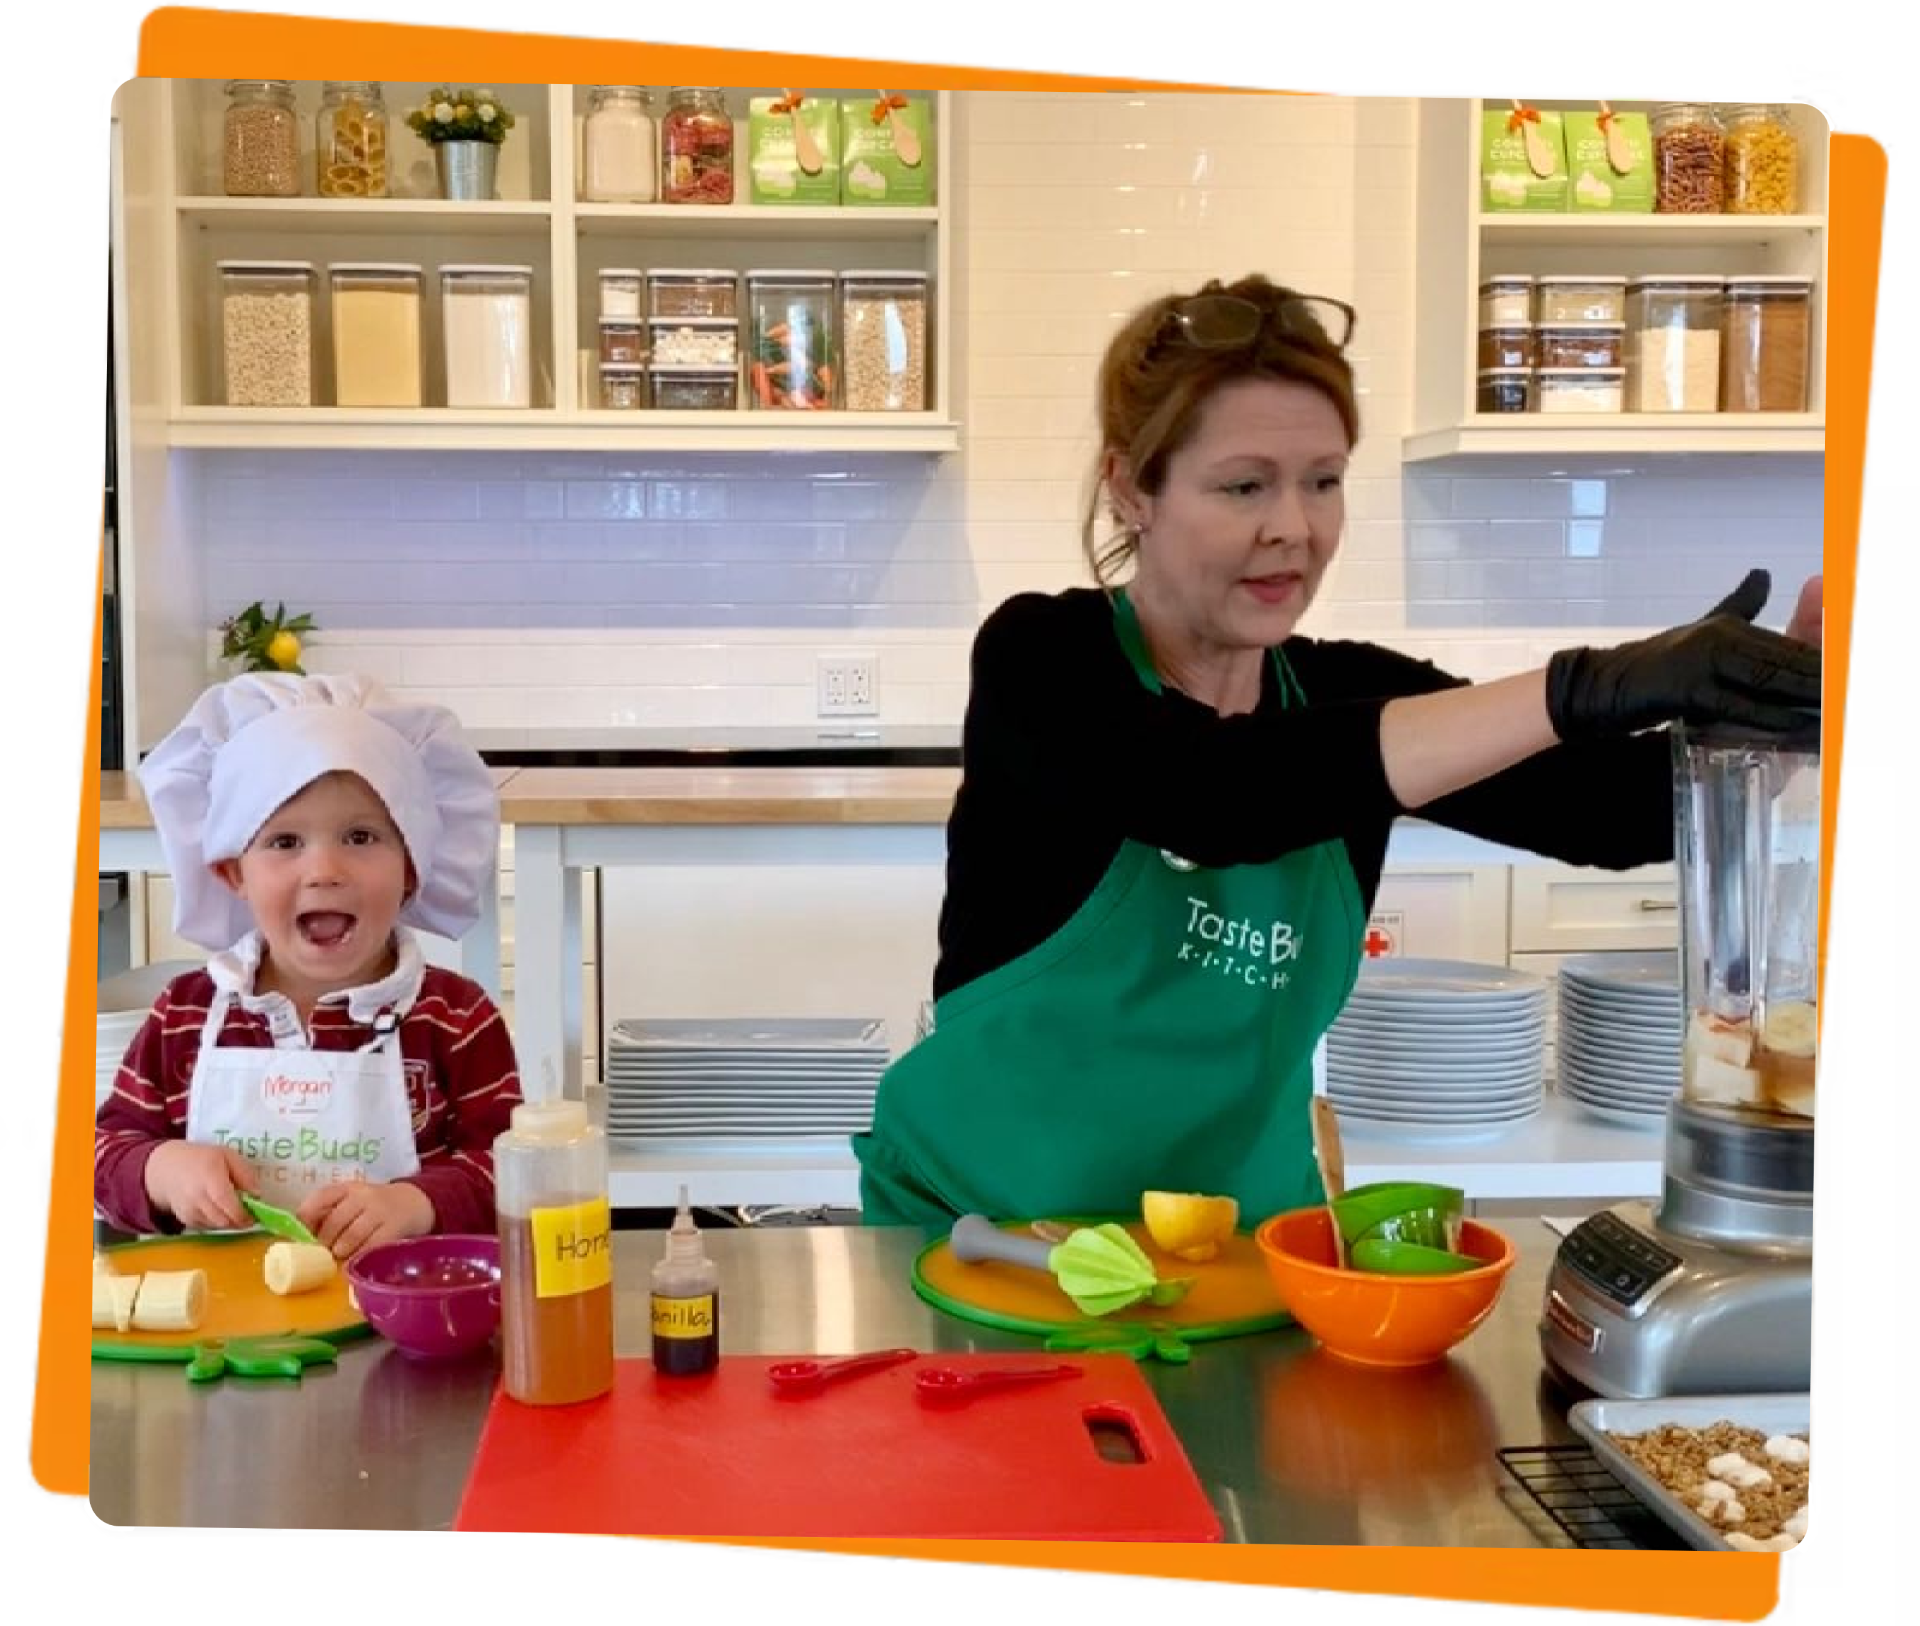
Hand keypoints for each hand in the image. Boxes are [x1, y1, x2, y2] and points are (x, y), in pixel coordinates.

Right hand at [144, 1141, 257, 1231]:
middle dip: (240, 1221)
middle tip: (251, 1216)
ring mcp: (189, 1209)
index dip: (242, 1212)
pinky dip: (218, 1223)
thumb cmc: (203, 1159)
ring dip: (231, 1222)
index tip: (255, 1214)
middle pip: (223, 1218)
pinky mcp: (185, 1219)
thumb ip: (245, 1173)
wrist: (169, 1169)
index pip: (226, 1200)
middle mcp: (197, 1195)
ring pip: (217, 1225)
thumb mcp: (227, 1156)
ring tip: (236, 1211)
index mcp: (209, 1176)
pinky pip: (208, 1227)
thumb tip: (257, 1194)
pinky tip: (220, 1211)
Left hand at [298, 1180, 435, 1260]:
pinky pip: (370, 1246)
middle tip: (320, 1253)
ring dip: (339, 1251)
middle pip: (334, 1221)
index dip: (305, 1219)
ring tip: (338, 1257)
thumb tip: (298, 1238)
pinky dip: (357, 1257)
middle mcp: (363, 1195)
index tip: (299, 1236)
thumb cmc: (373, 1208)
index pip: (320, 1199)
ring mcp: (380, 1211)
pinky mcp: (394, 1227)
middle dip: (323, 1242)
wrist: (415, 1203)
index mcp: (347, 1188)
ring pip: (350, 1236)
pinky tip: (352, 1262)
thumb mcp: (351, 1201)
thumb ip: (327, 1214)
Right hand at [1544, 569, 1820, 743]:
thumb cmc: (1655, 663)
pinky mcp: (1685, 689)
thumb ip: (1739, 605)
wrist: (1603, 684)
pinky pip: (1739, 707)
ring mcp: (1702, 663)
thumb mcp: (1702, 629)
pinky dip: (1771, 718)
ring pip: (1770, 681)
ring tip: (1832, 711)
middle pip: (1787, 662)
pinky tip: (1798, 726)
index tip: (1844, 672)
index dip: (1826, 658)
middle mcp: (1721, 639)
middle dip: (1824, 679)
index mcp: (1731, 628)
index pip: (1792, 645)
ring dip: (1808, 699)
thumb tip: (1764, 574)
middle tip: (1842, 693)